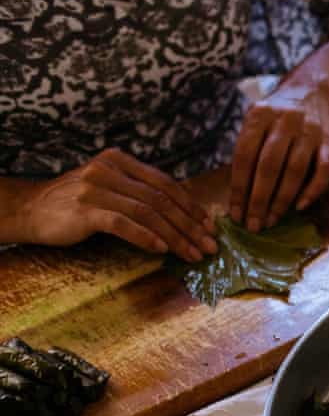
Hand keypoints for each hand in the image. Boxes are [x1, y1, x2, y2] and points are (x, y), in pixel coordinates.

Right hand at [10, 149, 213, 260]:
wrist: (31, 209)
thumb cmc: (77, 203)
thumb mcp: (110, 188)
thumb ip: (141, 192)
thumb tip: (185, 208)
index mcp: (120, 161)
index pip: (166, 183)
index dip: (192, 207)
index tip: (211, 227)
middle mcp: (109, 170)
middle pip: (162, 200)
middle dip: (191, 226)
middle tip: (211, 247)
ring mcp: (96, 189)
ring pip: (148, 213)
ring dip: (176, 237)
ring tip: (193, 255)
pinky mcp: (84, 211)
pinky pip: (123, 224)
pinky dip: (146, 237)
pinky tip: (162, 250)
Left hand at [229, 79, 328, 231]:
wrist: (311, 91)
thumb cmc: (276, 115)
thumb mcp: (255, 121)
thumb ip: (248, 149)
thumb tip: (238, 194)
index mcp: (259, 115)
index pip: (245, 156)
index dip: (239, 187)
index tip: (236, 212)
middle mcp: (284, 121)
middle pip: (268, 166)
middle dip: (259, 199)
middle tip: (253, 224)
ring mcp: (309, 131)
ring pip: (295, 170)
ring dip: (282, 200)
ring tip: (271, 220)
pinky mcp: (328, 141)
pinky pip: (323, 170)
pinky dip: (312, 190)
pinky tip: (299, 207)